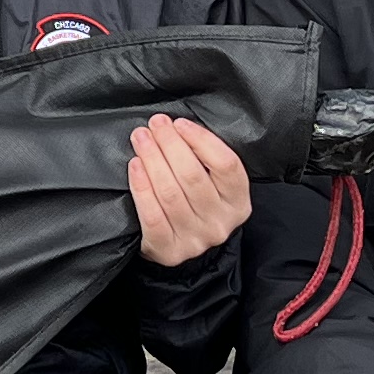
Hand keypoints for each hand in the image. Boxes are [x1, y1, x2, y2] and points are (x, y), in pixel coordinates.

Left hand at [125, 112, 251, 266]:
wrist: (181, 244)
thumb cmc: (195, 203)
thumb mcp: (213, 182)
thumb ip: (204, 157)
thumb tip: (176, 127)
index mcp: (238, 201)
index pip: (226, 165)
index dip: (202, 140)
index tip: (180, 123)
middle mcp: (220, 222)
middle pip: (193, 176)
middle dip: (170, 144)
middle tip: (155, 125)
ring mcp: (196, 239)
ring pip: (170, 193)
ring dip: (152, 159)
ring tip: (141, 139)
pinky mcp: (170, 250)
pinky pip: (152, 215)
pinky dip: (142, 187)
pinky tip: (135, 166)